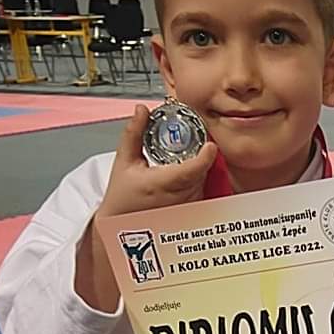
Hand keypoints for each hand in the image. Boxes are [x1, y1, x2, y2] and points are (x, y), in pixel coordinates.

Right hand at [97, 103, 218, 219]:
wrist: (123, 223)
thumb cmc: (123, 195)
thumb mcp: (124, 160)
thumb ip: (134, 133)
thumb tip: (142, 110)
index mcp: (161, 184)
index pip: (191, 170)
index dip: (205, 157)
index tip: (211, 145)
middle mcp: (178, 198)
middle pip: (200, 170)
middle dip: (197, 154)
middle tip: (186, 142)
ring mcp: (188, 206)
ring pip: (204, 178)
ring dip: (197, 166)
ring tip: (177, 162)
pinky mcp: (193, 211)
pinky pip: (203, 188)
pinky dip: (196, 178)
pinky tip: (181, 175)